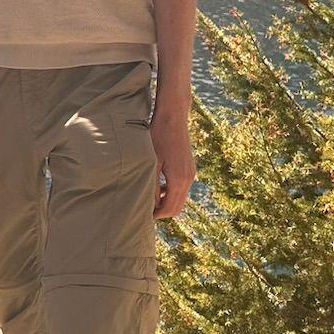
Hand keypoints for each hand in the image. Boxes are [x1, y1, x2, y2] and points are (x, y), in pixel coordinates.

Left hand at [150, 104, 194, 219]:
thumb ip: (150, 184)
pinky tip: (156, 186)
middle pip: (177, 207)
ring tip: (148, 199)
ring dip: (166, 202)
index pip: (169, 209)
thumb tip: (148, 204)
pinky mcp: (189, 168)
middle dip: (162, 211)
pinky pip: (181, 188)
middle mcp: (188, 178)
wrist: (173, 118)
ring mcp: (190, 173)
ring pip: (180, 198)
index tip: (142, 214)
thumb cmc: (158, 136)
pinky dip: (170, 192)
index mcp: (178, 179)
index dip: (156, 215)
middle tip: (144, 210)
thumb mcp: (151, 161)